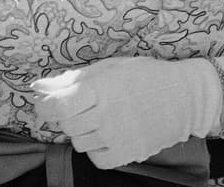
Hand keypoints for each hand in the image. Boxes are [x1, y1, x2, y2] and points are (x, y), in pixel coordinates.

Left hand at [33, 56, 221, 169]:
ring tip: (100, 113)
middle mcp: (107, 116)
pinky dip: (95, 145)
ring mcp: (116, 139)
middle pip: (66, 124)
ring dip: (81, 128)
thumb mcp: (111, 67)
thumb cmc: (147, 75)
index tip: (44, 99)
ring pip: (78, 141)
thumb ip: (74, 78)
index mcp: (103, 89)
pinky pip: (94, 156)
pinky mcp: (124, 156)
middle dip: (65, 113)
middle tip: (80, 102)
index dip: (46, 104)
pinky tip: (108, 130)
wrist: (184, 98)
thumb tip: (39, 86)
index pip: (59, 105)